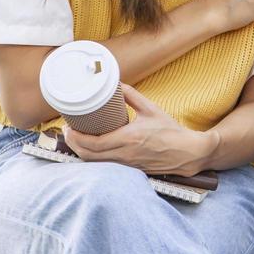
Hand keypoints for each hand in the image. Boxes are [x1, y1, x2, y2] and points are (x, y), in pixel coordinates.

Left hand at [64, 84, 216, 174]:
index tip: (68, 126)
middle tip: (67, 131)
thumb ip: (132, 96)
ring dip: (81, 152)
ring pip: (95, 163)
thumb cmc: (170, 131)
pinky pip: (105, 165)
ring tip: (76, 138)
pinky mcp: (129, 169)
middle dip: (73, 145)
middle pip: (88, 155)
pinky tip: (91, 148)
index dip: (76, 137)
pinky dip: (93, 157)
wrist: (186, 152)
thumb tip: (116, 84)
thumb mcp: (151, 109)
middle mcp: (125, 154)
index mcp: (129, 139)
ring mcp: (126, 164)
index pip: (93, 143)